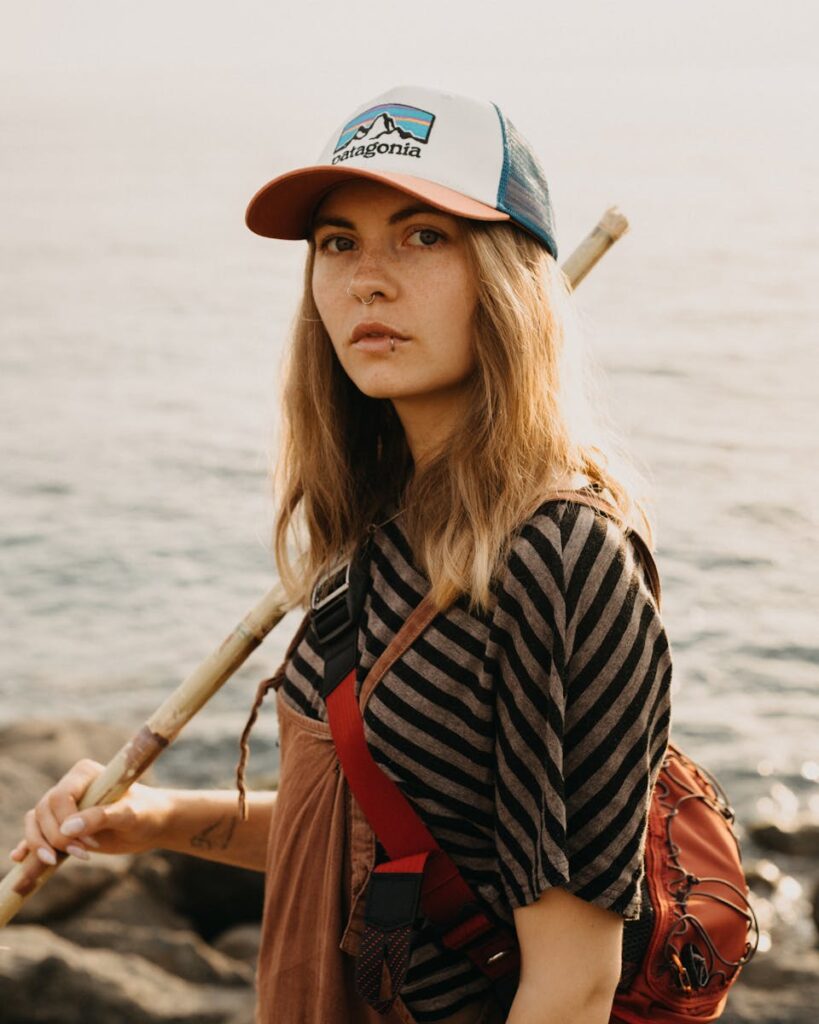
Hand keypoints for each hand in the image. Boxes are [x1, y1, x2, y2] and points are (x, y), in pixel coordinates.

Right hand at [9, 758, 173, 875]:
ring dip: (39, 844)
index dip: (66, 822)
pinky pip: (36, 832)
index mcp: (85, 774)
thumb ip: (101, 818)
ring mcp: (63, 806)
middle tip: (82, 855)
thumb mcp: (129, 815)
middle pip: (43, 812)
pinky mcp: (61, 824)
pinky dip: (28, 845)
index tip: (89, 844)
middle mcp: (70, 786)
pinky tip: (20, 859)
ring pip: (35, 822)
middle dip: (55, 838)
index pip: (59, 797)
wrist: (151, 824)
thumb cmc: (146, 813)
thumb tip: (67, 829)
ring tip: (53, 862)